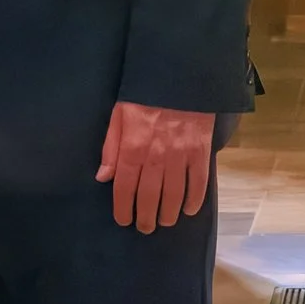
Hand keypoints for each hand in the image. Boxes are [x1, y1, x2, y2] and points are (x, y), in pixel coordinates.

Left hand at [98, 100, 214, 232]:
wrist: (181, 75)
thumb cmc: (145, 95)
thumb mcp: (119, 115)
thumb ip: (111, 147)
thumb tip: (104, 177)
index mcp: (133, 147)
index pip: (125, 188)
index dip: (123, 209)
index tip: (124, 221)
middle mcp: (156, 156)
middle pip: (149, 197)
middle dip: (146, 217)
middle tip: (145, 227)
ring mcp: (180, 155)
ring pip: (174, 195)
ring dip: (168, 214)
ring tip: (165, 221)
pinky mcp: (200, 151)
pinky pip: (198, 183)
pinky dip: (194, 200)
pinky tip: (188, 210)